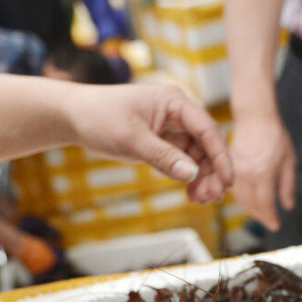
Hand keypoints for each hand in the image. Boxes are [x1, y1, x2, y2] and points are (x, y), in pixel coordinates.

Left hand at [65, 83, 232, 202]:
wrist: (74, 116)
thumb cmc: (100, 117)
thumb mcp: (132, 139)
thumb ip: (164, 157)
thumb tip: (192, 175)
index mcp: (174, 101)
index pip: (207, 129)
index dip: (221, 156)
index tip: (227, 181)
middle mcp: (177, 113)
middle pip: (206, 144)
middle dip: (212, 171)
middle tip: (213, 197)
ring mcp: (171, 128)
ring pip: (197, 156)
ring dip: (202, 178)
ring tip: (201, 200)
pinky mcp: (163, 142)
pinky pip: (183, 161)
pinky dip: (188, 177)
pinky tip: (191, 194)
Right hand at [228, 113, 295, 231]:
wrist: (255, 117)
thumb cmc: (275, 135)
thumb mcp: (289, 161)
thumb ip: (288, 186)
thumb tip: (288, 206)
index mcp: (263, 173)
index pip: (265, 204)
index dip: (270, 218)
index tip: (276, 225)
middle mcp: (247, 174)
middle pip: (250, 205)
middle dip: (260, 217)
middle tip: (269, 222)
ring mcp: (235, 171)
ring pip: (239, 199)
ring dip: (249, 210)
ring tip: (260, 214)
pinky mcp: (229, 167)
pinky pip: (233, 189)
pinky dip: (240, 199)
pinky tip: (248, 201)